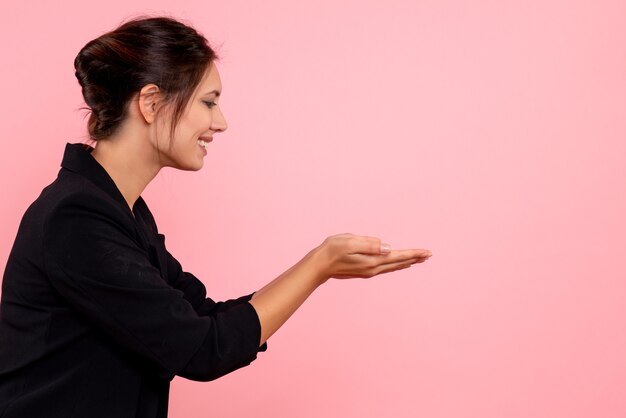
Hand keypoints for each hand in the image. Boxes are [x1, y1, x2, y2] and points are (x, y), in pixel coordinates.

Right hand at [312, 233, 431, 281]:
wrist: (318, 265)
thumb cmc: (332, 250)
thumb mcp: (350, 241)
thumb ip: (370, 244)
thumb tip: (388, 247)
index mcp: (372, 260)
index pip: (398, 256)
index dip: (414, 253)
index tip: (427, 252)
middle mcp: (373, 268)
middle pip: (399, 263)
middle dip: (415, 258)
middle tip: (429, 255)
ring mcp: (369, 271)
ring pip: (393, 267)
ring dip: (407, 262)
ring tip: (418, 259)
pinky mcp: (364, 271)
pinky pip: (386, 268)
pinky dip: (396, 265)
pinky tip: (398, 264)